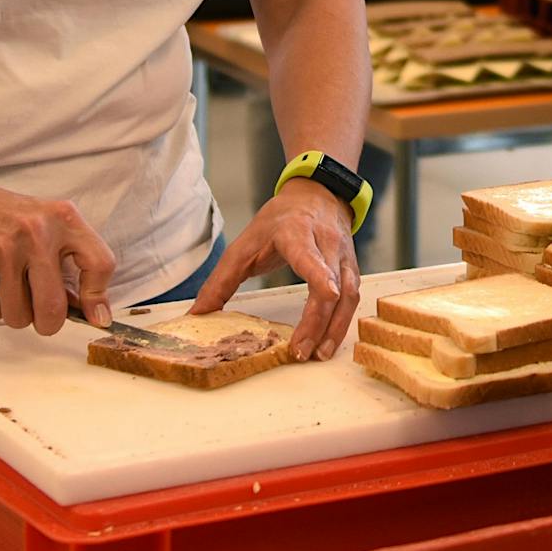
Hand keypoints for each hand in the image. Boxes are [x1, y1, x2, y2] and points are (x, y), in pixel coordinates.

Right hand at [0, 182, 116, 335]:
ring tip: (6, 285)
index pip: (99, 263)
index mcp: (64, 218)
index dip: (98, 296)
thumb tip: (89, 309)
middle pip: (54, 308)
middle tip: (39, 313)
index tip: (94, 315)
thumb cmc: (7, 218)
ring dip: (14, 313)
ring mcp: (5, 249)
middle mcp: (37, 232)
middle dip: (47, 323)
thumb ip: (69, 260)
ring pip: (20, 317)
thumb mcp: (46, 223)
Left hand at [190, 176, 358, 361]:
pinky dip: (342, 324)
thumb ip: (221, 280)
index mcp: (297, 233)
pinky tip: (328, 343)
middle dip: (319, 322)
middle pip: (332, 286)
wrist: (315, 195)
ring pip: (348, 296)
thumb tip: (198, 314)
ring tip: (317, 355)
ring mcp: (343, 256)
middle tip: (301, 351)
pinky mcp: (352, 269)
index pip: (311, 256)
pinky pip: (352, 300)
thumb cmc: (278, 220)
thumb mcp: (244, 244)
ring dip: (334, 329)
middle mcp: (326, 244)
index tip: (327, 295)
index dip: (321, 276)